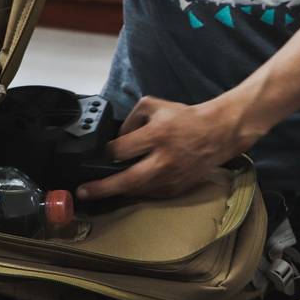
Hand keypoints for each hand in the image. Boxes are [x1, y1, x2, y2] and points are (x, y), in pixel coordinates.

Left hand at [76, 96, 257, 199]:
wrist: (217, 133)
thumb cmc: (184, 118)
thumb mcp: (153, 106)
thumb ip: (130, 119)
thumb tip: (116, 139)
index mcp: (157, 135)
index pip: (121, 150)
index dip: (107, 152)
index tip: (104, 153)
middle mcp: (164, 160)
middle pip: (127, 180)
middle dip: (102, 188)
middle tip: (83, 192)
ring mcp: (171, 177)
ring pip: (137, 190)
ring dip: (117, 190)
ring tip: (101, 189)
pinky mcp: (177, 189)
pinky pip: (150, 193)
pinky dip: (137, 189)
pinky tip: (129, 184)